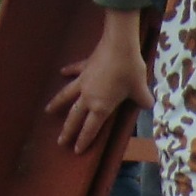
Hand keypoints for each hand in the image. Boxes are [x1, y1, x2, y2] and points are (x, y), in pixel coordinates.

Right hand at [45, 8, 152, 152]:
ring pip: (67, 95)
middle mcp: (88, 97)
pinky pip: (74, 71)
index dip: (84, 140)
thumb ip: (144, 100)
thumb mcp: (140, 89)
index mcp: (101, 107)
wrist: (120, 45)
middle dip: (68, 131)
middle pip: (75, 117)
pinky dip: (68, 72)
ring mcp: (83, 81)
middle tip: (60, 141)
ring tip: (48, 111)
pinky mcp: (84, 66)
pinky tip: (61, 72)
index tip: (76, 150)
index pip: (90, 128)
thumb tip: (148, 105)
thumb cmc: (130, 70)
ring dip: (57, 103)